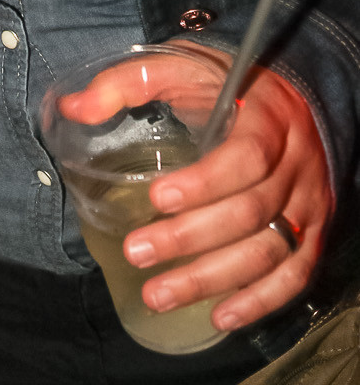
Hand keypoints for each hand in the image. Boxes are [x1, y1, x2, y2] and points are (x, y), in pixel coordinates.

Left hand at [63, 44, 331, 330]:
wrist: (293, 96)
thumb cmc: (226, 85)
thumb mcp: (180, 67)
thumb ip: (128, 83)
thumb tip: (73, 108)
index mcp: (268, 118)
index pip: (247, 157)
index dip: (204, 183)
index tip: (156, 198)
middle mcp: (296, 164)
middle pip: (250, 211)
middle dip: (190, 238)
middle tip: (136, 253)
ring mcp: (308, 202)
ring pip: (268, 251)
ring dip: (212, 279)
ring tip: (158, 296)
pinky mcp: (312, 231)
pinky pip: (294, 275)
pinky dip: (260, 302)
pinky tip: (220, 316)